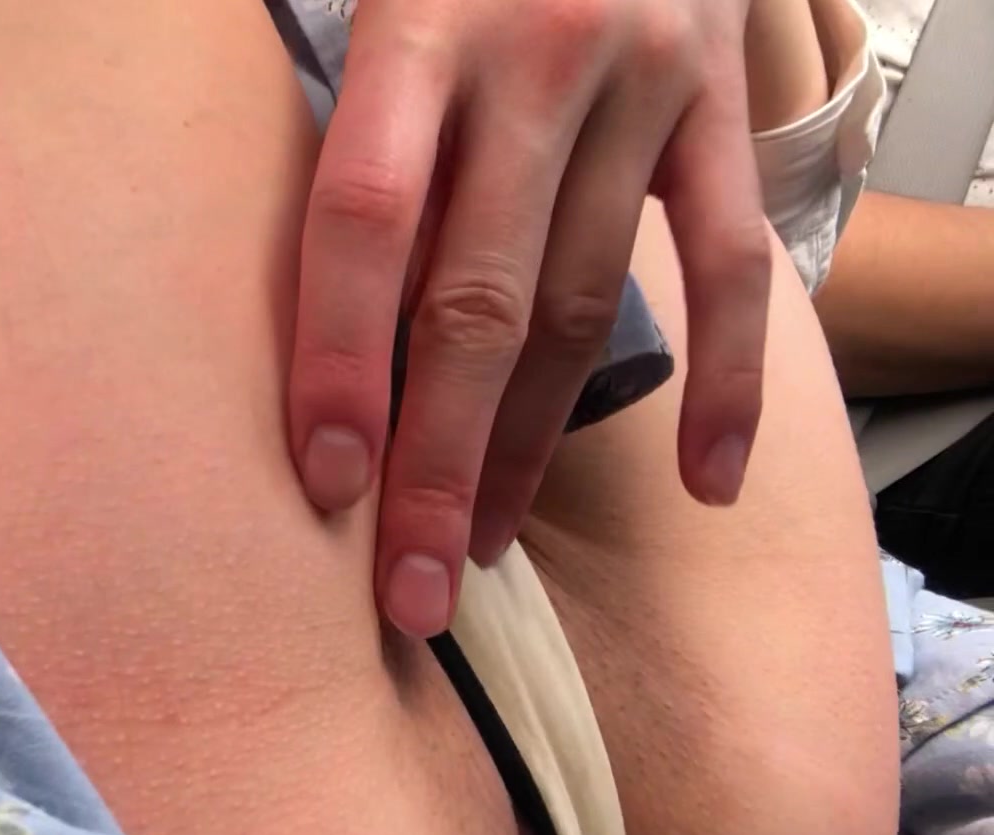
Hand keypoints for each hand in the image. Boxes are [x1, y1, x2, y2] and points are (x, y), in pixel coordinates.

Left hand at [287, 0, 769, 638]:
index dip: (343, 358)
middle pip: (480, 299)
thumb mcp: (368, 1)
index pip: (367, 219)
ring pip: (587, 306)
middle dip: (439, 461)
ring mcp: (644, 85)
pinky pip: (733, 266)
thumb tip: (289, 309)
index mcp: (416, 26)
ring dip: (532, 446)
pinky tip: (703, 484)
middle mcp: (536, 57)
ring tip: (479, 547)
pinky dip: (725, 381)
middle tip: (407, 589)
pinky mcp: (722, 108)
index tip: (327, 483)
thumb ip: (339, 132)